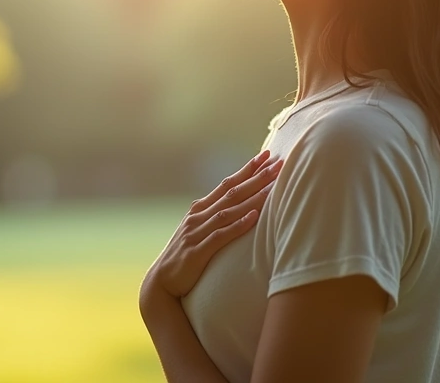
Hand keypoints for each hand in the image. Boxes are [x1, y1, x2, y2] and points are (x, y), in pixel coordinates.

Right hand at [143, 150, 283, 300]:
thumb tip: (240, 208)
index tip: (267, 155)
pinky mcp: (197, 251)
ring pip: (229, 210)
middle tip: (278, 163)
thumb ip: (215, 219)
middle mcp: (198, 216)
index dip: (247, 169)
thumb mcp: (199, 232)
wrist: (161, 282)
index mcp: (199, 209)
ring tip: (273, 186)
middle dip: (256, 177)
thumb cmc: (185, 257)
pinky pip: (220, 235)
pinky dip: (238, 225)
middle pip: (232, 192)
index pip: (227, 184)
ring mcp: (197, 232)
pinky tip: (253, 216)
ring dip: (253, 197)